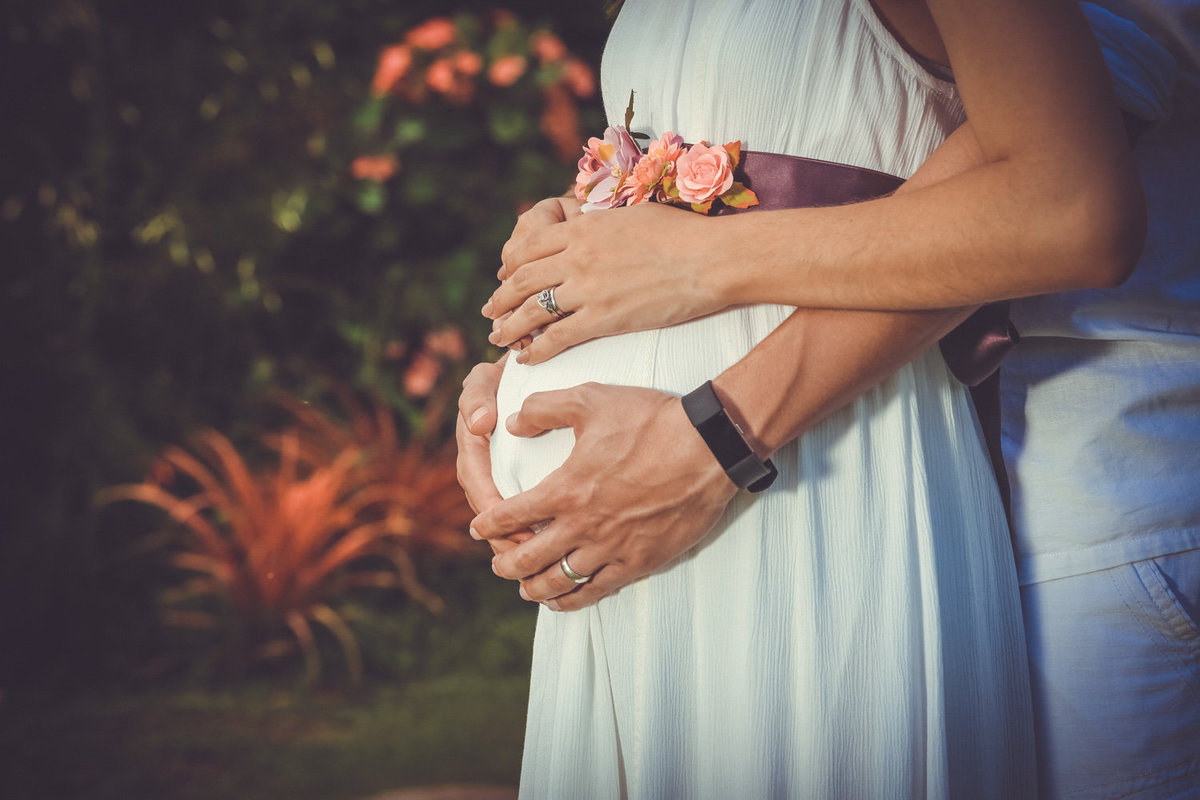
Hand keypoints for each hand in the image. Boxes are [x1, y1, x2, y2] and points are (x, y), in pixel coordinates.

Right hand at [455, 355, 530, 554]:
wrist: (528, 373)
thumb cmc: (505, 376)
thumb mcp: (486, 379)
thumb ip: (477, 396)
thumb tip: (481, 425)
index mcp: (473, 445)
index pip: (474, 478)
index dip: (487, 502)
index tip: (498, 520)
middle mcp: (484, 466)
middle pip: (489, 509)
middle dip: (503, 533)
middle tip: (521, 552)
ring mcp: (501, 476)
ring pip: (506, 517)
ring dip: (518, 541)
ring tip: (535, 562)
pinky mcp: (521, 483)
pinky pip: (525, 512)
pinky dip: (536, 532)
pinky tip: (552, 550)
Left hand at [468, 383, 738, 610]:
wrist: (709, 447)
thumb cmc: (651, 420)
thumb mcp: (592, 399)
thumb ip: (545, 408)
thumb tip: (513, 421)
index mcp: (566, 488)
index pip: (511, 516)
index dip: (488, 524)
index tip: (479, 528)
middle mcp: (583, 525)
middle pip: (527, 559)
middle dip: (505, 564)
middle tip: (498, 563)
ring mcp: (612, 548)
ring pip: (559, 582)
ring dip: (534, 588)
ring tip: (525, 587)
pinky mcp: (640, 562)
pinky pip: (597, 591)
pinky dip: (573, 600)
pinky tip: (563, 601)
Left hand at [484, 201, 722, 364]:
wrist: (708, 259)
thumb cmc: (680, 234)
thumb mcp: (630, 216)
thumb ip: (601, 225)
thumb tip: (590, 228)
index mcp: (582, 229)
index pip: (529, 247)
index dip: (511, 265)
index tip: (504, 277)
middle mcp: (576, 258)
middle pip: (522, 280)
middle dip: (501, 298)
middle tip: (489, 311)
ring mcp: (587, 289)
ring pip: (532, 310)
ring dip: (510, 326)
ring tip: (498, 338)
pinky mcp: (603, 319)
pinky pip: (557, 337)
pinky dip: (536, 350)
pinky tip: (527, 359)